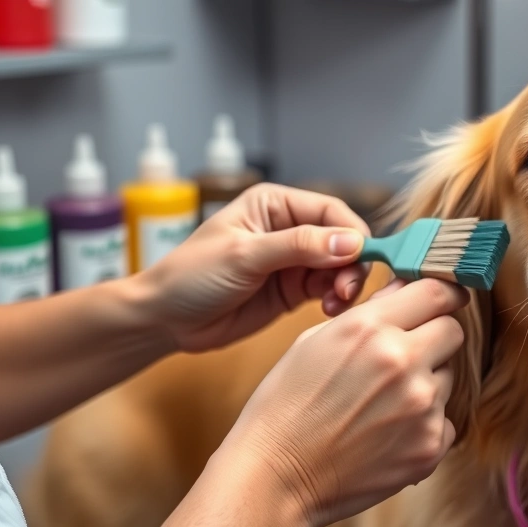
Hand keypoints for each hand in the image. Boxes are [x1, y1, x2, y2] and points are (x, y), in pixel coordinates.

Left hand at [136, 183, 371, 352]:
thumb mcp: (245, 256)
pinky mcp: (293, 290)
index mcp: (276, 205)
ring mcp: (293, 261)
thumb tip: (351, 242)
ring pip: (340, 267)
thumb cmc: (191, 276)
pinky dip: (336, 300)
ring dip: (345, 285)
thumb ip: (299, 247)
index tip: (362, 260)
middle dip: (351, 265)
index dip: (353, 234)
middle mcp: (290, 228)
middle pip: (343, 241)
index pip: (331, 211)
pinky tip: (327, 311)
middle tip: (345, 292)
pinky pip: (329, 290)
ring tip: (333, 305)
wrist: (165, 320)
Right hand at [217, 279, 468, 526]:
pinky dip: (424, 425)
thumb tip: (408, 291)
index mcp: (371, 329)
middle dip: (433, 338)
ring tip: (381, 404)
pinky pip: (446, 420)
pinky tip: (386, 433)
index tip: (441, 303)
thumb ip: (371, 313)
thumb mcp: (316, 340)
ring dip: (426, 384)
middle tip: (405, 356)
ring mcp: (422, 407)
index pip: (439, 293)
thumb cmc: (285, 406)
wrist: (275, 477)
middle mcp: (403, 363)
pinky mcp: (430, 446)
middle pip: (453, 332)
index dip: (442, 295)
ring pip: (448, 378)